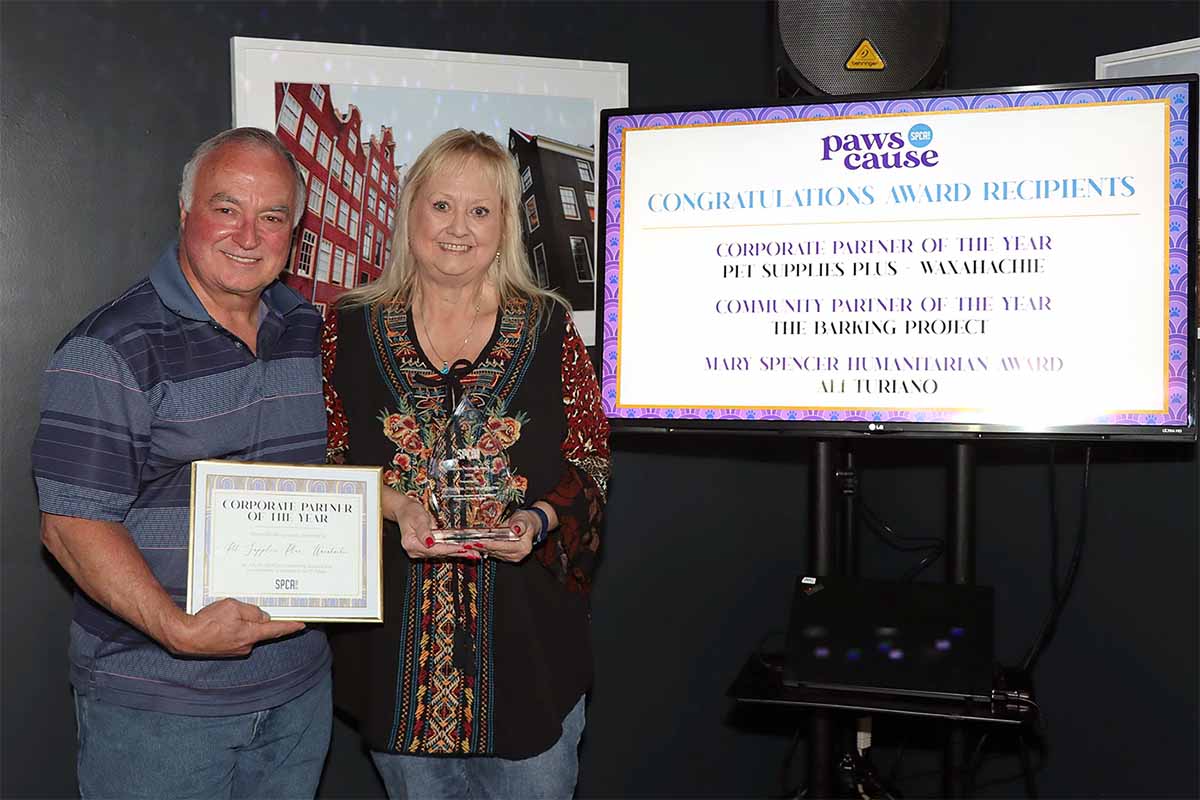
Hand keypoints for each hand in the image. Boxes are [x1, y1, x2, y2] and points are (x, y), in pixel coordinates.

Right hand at [166, 598, 304, 656]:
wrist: (184, 636)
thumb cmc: (207, 621)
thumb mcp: (232, 607)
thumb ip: (251, 612)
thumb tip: (264, 617)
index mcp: (250, 635)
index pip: (277, 630)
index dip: (290, 626)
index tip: (302, 624)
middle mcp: (246, 645)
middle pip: (263, 631)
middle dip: (267, 621)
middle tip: (273, 610)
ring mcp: (236, 649)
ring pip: (249, 633)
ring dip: (248, 624)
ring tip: (236, 614)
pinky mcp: (226, 649)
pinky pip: (238, 636)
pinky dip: (238, 628)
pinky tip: (228, 621)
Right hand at [384, 487, 472, 560]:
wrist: (405, 511)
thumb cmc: (410, 512)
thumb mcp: (418, 518)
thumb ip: (424, 531)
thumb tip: (430, 542)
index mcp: (411, 544)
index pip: (434, 549)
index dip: (450, 548)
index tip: (462, 548)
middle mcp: (415, 551)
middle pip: (440, 553)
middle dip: (458, 553)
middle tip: (473, 554)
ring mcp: (419, 551)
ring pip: (442, 553)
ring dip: (458, 553)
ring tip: (472, 554)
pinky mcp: (425, 550)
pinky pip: (441, 551)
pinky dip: (452, 550)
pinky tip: (463, 551)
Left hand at [473, 508, 540, 563]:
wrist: (528, 525)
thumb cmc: (524, 520)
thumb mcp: (523, 518)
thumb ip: (519, 524)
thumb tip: (516, 529)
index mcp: (523, 547)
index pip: (503, 546)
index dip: (489, 544)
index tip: (477, 542)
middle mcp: (517, 555)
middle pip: (495, 551)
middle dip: (480, 547)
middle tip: (467, 543)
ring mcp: (512, 558)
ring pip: (492, 553)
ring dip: (479, 548)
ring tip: (468, 544)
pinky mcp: (506, 557)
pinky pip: (492, 553)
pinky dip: (483, 548)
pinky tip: (474, 545)